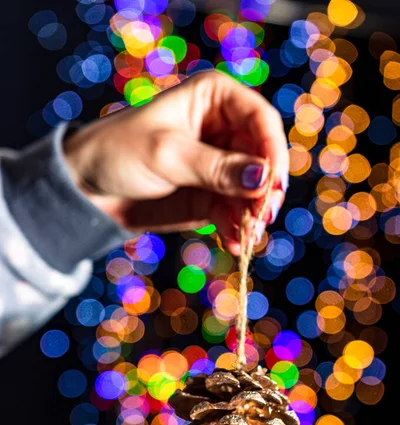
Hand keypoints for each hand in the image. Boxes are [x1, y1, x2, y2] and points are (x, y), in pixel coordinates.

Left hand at [64, 71, 288, 255]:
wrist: (88, 189)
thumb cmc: (119, 152)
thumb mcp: (167, 155)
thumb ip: (216, 168)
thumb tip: (263, 179)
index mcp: (215, 98)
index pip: (261, 120)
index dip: (272, 151)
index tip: (272, 184)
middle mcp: (224, 129)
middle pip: (263, 158)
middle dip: (265, 190)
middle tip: (262, 218)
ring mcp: (220, 165)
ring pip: (253, 190)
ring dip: (253, 215)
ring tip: (246, 237)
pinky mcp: (212, 196)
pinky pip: (235, 212)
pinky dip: (237, 228)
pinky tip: (234, 242)